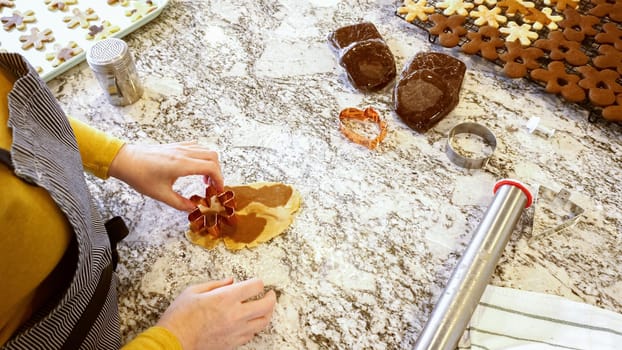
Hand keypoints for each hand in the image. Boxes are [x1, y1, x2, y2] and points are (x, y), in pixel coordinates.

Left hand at [108, 141, 223, 210]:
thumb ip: (179, 203)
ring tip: (204, 178)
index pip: (211, 167)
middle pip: (213, 156)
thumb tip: (193, 209)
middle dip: (217, 171)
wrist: (124, 160)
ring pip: (206, 150)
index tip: (218, 190)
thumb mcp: (160, 194)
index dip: (219, 179)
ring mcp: (180, 147)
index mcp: (182, 164)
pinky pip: (196, 147)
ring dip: (210, 163)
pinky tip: (195, 167)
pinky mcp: (175, 146)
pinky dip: (202, 156)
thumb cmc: (139, 175)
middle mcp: (184, 153)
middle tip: (212, 185)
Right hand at [156, 278, 276, 349]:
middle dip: (271, 297)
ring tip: (264, 308)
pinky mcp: (233, 343)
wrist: (173, 341)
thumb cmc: (179, 316)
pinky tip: (249, 322)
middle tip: (270, 294)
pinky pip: (252, 334)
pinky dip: (254, 326)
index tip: (257, 282)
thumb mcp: (193, 291)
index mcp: (226, 298)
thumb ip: (215, 284)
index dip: (258, 282)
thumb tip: (230, 281)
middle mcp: (235, 314)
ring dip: (266, 313)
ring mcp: (236, 330)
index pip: (255, 286)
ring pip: (263, 322)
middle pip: (266, 305)